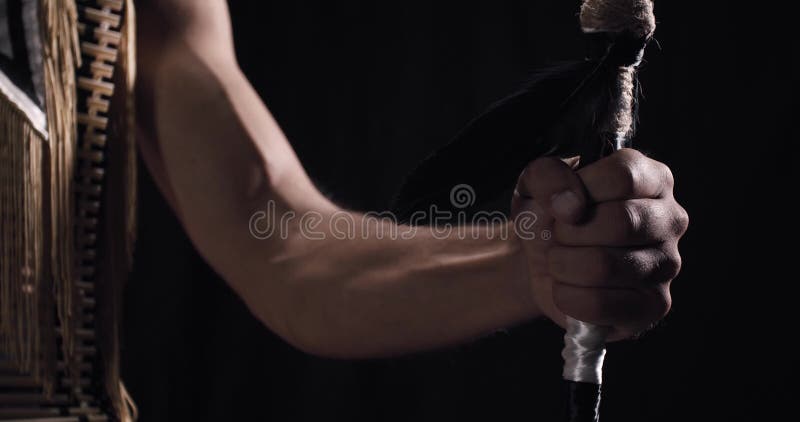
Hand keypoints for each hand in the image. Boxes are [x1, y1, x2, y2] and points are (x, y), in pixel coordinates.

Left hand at [511, 149, 687, 339]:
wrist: (540, 260)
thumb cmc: (550, 213)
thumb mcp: (537, 181)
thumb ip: (547, 175)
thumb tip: (570, 206)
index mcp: (652, 178)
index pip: (624, 176)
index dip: (582, 190)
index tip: (564, 203)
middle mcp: (670, 219)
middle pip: (621, 222)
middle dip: (569, 232)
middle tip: (558, 236)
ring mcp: (667, 266)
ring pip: (605, 266)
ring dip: (563, 265)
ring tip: (561, 261)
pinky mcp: (653, 306)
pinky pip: (601, 305)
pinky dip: (567, 297)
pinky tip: (567, 288)